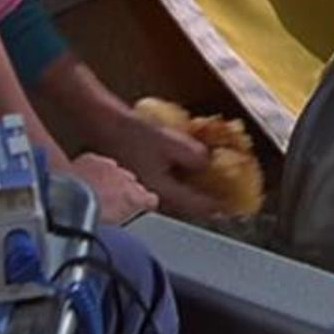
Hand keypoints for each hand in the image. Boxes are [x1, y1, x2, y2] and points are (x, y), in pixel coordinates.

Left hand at [70, 151, 160, 224]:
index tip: (139, 210)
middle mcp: (125, 179)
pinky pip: (100, 164)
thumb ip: (124, 218)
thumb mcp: (111, 227)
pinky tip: (86, 180)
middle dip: (126, 192)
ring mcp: (109, 167)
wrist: (61, 198)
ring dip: (111, 181)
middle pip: (133, 185)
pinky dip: (96, 171)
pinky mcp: (93, 158)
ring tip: (98, 194)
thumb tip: (124, 221)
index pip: (151, 199)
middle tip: (112, 206)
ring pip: (117, 172)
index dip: (145, 205)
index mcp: (133, 198)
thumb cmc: (84, 218)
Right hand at [82, 111, 229, 221]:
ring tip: (209, 184)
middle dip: (204, 200)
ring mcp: (142, 188)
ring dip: (192, 190)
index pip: (194, 205)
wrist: (103, 125)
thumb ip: (193, 155)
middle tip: (223, 198)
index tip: (230, 208)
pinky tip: (185, 169)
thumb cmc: (133, 134)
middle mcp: (151, 195)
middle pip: (184, 204)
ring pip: (174, 194)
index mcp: (160, 191)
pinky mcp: (138, 177)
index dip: (214, 206)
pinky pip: (165, 184)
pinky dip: (179, 180)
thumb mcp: (170, 142)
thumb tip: (209, 162)